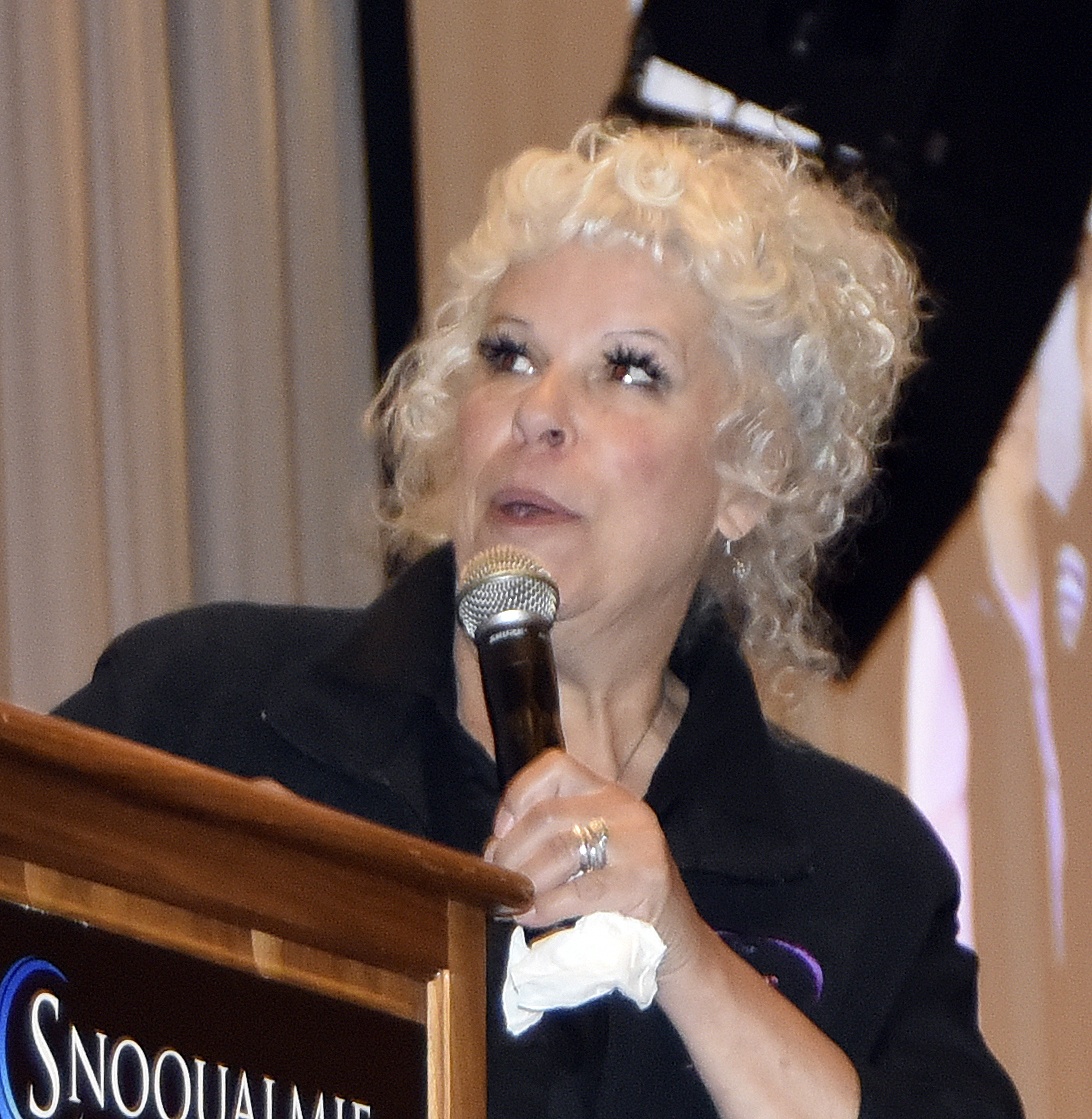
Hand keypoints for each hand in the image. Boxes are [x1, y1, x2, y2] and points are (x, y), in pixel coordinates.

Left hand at [483, 748, 703, 967]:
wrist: (674, 938)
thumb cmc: (618, 895)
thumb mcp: (588, 853)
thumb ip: (548, 841)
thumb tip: (494, 851)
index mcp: (606, 793)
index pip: (555, 766)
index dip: (518, 794)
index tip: (499, 831)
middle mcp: (624, 808)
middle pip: (548, 814)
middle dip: (512, 851)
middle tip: (498, 882)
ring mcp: (638, 842)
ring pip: (561, 849)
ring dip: (525, 880)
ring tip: (511, 902)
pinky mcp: (643, 881)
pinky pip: (581, 890)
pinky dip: (546, 905)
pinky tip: (530, 917)